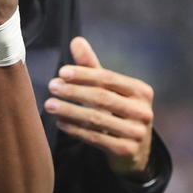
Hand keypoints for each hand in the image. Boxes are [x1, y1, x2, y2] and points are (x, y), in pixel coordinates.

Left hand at [43, 36, 154, 175]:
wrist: (135, 151)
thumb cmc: (118, 112)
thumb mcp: (109, 89)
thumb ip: (92, 67)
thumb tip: (76, 41)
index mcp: (141, 91)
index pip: (109, 78)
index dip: (85, 74)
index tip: (62, 72)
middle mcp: (143, 111)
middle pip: (103, 98)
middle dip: (74, 91)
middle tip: (52, 86)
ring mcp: (137, 133)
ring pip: (97, 119)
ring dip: (70, 110)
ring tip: (49, 104)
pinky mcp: (127, 151)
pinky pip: (96, 138)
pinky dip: (75, 129)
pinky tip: (60, 122)